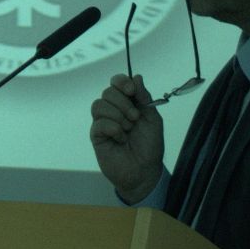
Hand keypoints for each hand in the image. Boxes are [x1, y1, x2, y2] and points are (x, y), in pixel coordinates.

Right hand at [90, 72, 165, 201]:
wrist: (144, 171)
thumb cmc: (150, 146)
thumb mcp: (153, 119)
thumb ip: (144, 98)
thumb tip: (136, 77)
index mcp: (127, 103)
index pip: (116, 82)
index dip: (122, 82)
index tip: (132, 91)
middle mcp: (113, 110)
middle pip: (108, 91)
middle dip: (124, 103)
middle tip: (135, 118)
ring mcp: (103, 122)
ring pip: (99, 105)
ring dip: (118, 116)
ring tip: (128, 129)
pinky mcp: (97, 136)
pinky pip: (99, 123)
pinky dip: (113, 129)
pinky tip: (121, 139)